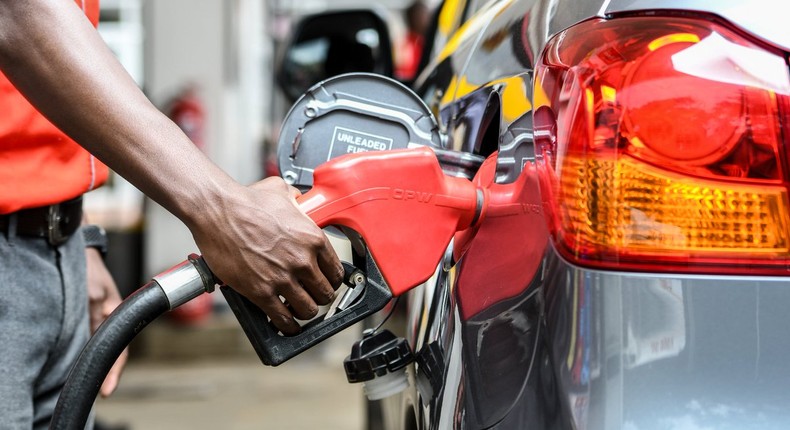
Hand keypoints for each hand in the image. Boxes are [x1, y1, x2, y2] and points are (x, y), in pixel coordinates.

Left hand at [85, 247, 127, 396]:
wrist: (81, 249)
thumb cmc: (90, 268)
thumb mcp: (93, 294)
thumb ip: (94, 317)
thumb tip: (92, 342)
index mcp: (115, 314)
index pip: (120, 349)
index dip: (114, 371)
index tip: (108, 389)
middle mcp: (110, 317)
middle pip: (113, 349)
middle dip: (109, 369)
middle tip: (103, 388)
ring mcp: (100, 314)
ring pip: (102, 342)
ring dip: (99, 358)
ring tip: (95, 377)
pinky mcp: (91, 311)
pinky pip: (92, 334)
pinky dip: (90, 347)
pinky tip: (84, 354)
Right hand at [191, 177, 343, 334]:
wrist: (218, 211)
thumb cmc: (247, 201)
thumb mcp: (283, 192)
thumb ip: (298, 200)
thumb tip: (301, 201)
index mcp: (313, 238)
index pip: (336, 271)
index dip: (332, 280)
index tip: (327, 283)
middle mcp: (302, 260)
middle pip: (325, 293)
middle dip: (320, 297)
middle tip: (313, 297)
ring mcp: (282, 278)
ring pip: (307, 309)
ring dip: (305, 313)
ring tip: (300, 310)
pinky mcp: (261, 292)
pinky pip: (283, 318)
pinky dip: (288, 326)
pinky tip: (288, 325)